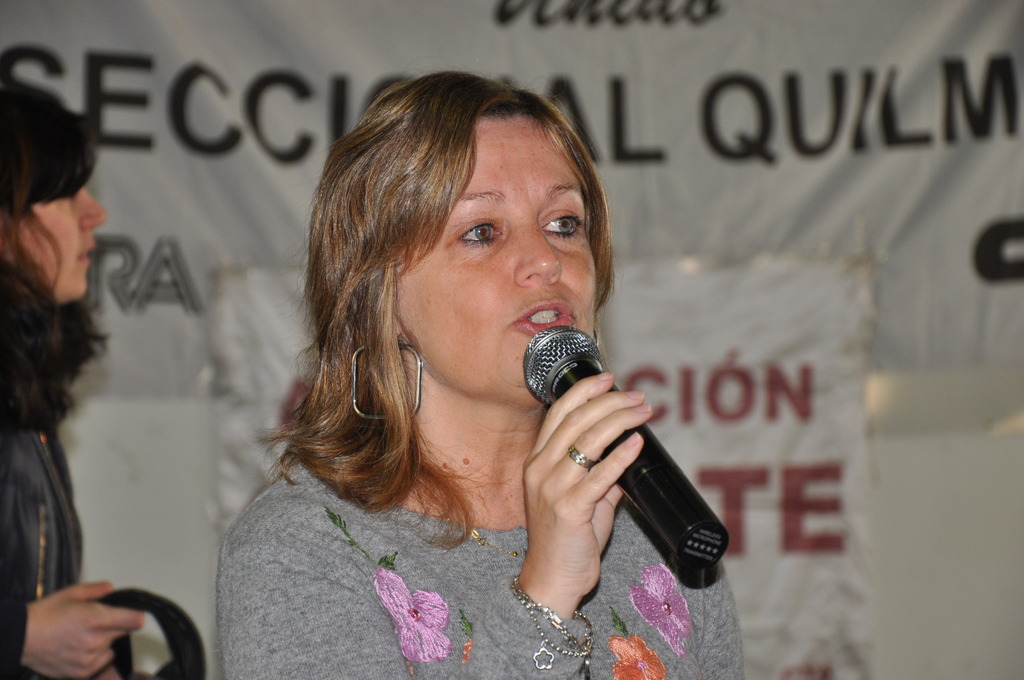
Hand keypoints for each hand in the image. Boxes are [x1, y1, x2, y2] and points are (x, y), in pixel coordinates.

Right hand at [22, 581, 144, 678]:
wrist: (21, 638)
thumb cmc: (43, 615)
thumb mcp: (71, 593)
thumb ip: (96, 590)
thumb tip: (111, 589)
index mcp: (96, 619)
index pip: (135, 619)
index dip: (135, 615)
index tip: (132, 614)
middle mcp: (96, 640)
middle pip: (124, 633)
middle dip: (116, 626)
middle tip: (97, 623)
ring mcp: (89, 659)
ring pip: (112, 648)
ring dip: (104, 643)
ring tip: (83, 636)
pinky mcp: (82, 672)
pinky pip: (100, 663)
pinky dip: (94, 657)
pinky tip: (78, 649)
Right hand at [518, 372, 650, 616]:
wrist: (552, 579)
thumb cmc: (568, 539)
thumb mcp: (581, 498)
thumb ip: (600, 475)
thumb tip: (627, 453)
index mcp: (537, 461)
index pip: (558, 412)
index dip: (585, 390)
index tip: (610, 378)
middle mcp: (540, 469)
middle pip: (575, 420)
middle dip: (610, 402)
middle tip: (638, 397)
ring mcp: (552, 488)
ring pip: (587, 440)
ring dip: (620, 421)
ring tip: (643, 413)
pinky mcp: (568, 508)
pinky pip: (599, 475)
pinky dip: (620, 456)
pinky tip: (636, 443)